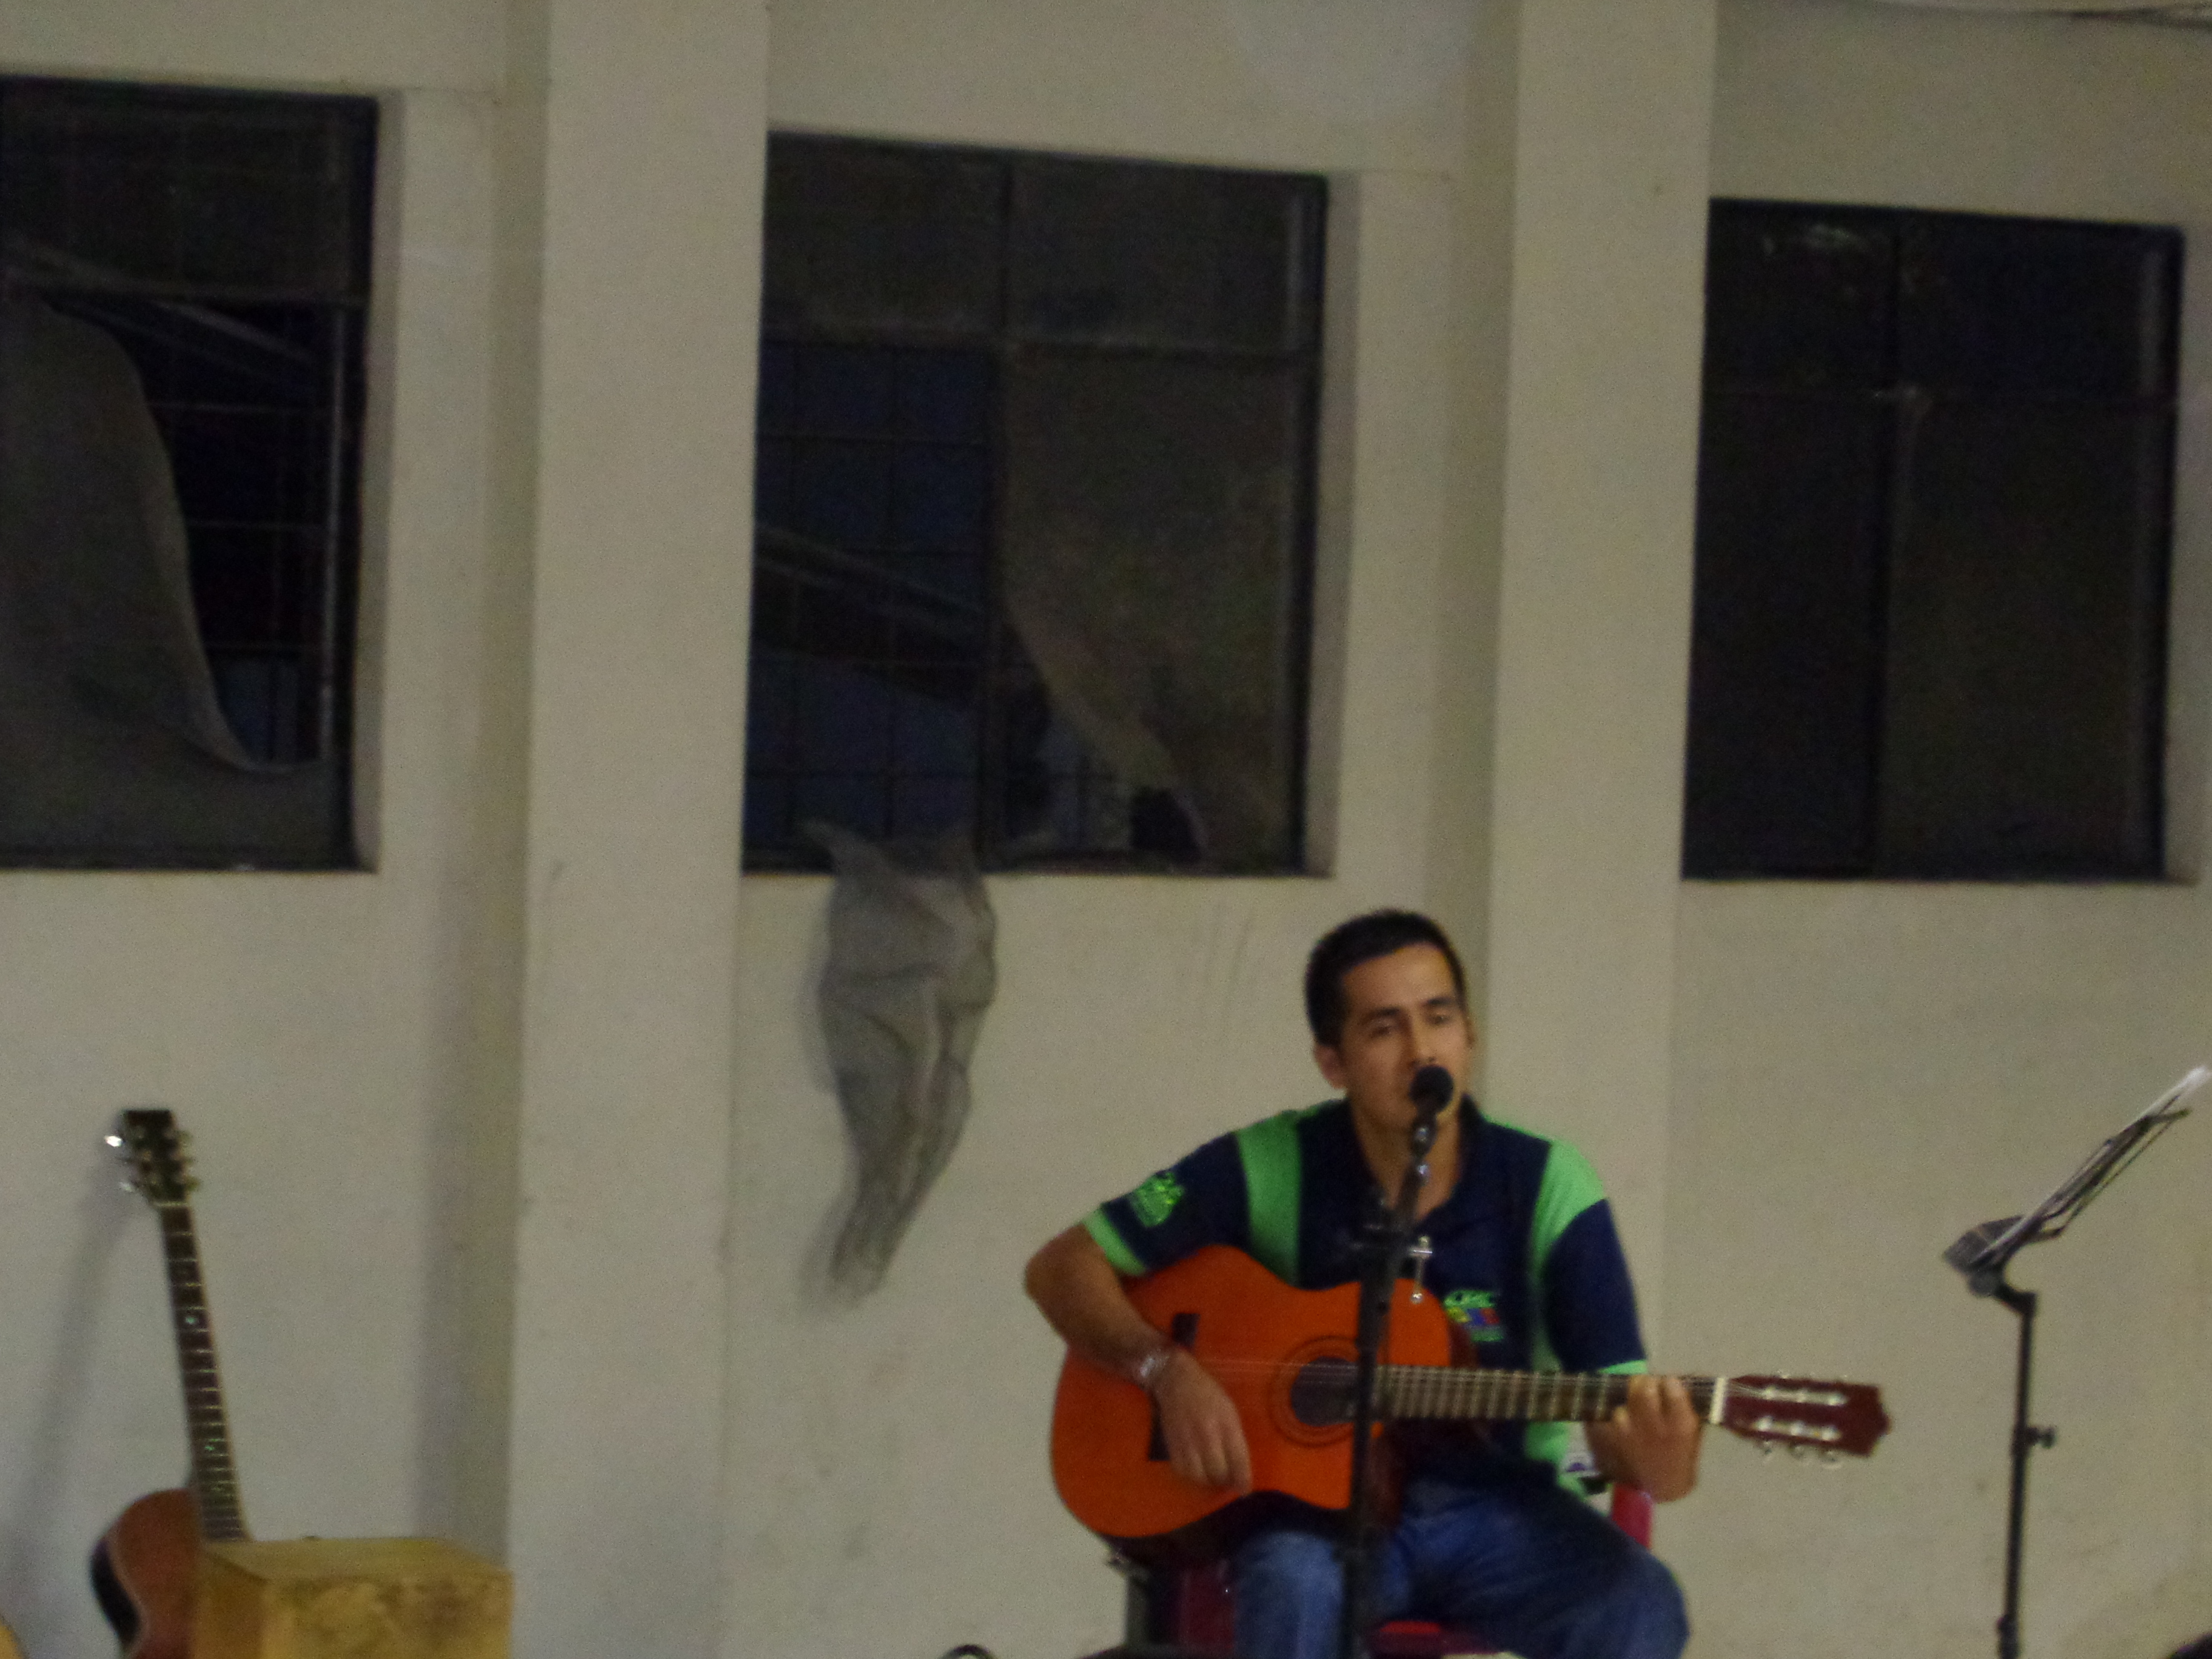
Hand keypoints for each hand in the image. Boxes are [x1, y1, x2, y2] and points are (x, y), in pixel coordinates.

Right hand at [1151, 1349, 1252, 1492]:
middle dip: (1226, 1482)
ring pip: (1199, 1477)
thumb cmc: (1208, 1393)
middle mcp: (1207, 1434)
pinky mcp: (1172, 1444)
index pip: (1238, 1459)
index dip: (1243, 1480)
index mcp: (1226, 1423)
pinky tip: (1196, 1471)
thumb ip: (1235, 1437)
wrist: (1176, 1381)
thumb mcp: (1229, 1410)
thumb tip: (1240, 1466)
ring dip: (1208, 1482)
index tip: (1245, 1490)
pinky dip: (1190, 1477)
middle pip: (1219, 1472)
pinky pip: (1182, 1472)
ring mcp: (1188, 1441)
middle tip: (1228, 1480)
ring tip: (1213, 1477)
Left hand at [1589, 1374, 1702, 1501]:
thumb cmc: (1679, 1461)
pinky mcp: (1606, 1437)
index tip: (1665, 1388)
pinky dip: (1607, 1414)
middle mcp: (1653, 1424)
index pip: (1670, 1385)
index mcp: (1680, 1423)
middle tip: (1644, 1391)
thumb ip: (1685, 1409)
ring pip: (1621, 1399)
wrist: (1659, 1492)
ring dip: (1624, 1402)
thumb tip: (1678, 1382)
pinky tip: (1615, 1421)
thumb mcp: (1693, 1436)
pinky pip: (1602, 1413)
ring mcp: (1627, 1430)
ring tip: (1630, 1410)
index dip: (1666, 1384)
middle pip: (1642, 1385)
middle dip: (1643, 1385)